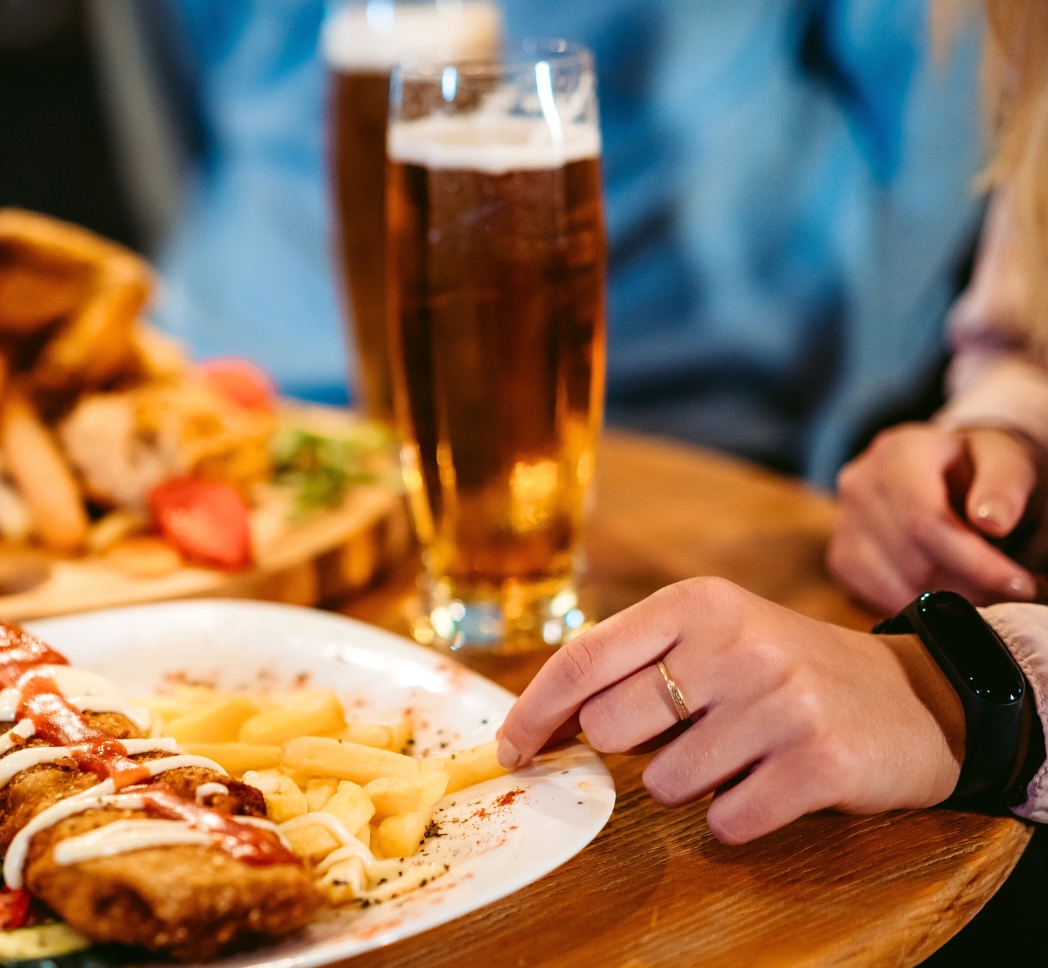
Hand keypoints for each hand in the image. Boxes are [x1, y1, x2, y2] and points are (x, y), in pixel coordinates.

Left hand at [494, 578, 964, 843]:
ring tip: (739, 754)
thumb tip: (538, 724)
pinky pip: (726, 820)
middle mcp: (737, 644)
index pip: (584, 657)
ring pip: (666, 783)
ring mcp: (780, 703)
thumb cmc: (782, 669)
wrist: (913, 698)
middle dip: (629, 751)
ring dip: (690, 784)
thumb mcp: (710, 636)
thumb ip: (630, 664)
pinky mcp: (819, 764)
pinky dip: (734, 817)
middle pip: (612, 728)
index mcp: (697, 604)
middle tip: (678, 738)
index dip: (534, 710)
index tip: (511, 750)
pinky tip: (768, 785)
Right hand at [829, 423, 1036, 613]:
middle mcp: (859, 484)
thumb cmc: (979, 468)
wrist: (945, 472)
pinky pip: (877, 598)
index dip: (974, 562)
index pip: (925, 521)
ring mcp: (843, 523)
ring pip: (893, 585)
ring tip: (984, 592)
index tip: (1019, 585)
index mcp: (897, 452)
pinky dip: (919, 606)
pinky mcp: (841, 558)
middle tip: (1010, 594)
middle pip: (911, 559)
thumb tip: (992, 521)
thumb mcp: (1005, 463)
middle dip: (968, 587)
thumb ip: (1004, 487)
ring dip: (946, 602)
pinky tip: (948, 593)